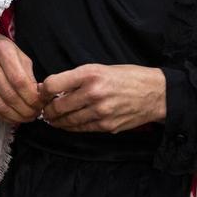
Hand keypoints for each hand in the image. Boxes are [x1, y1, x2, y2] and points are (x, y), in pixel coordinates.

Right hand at [0, 33, 44, 123]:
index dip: (32, 98)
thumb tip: (38, 96)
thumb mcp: (18, 54)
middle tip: (35, 114)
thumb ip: (28, 74)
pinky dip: (3, 116)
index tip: (40, 104)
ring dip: (16, 116)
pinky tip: (12, 117)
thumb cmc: (0, 48)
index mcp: (3, 52)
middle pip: (10, 96)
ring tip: (26, 118)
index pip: (20, 82)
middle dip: (26, 110)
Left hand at [39, 64, 166, 132]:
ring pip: (68, 120)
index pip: (53, 84)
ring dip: (57, 121)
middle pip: (58, 105)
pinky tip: (67, 124)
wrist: (155, 93)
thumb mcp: (101, 68)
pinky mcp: (107, 126)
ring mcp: (100, 111)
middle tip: (44, 110)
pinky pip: (82, 128)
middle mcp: (93, 92)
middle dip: (48, 109)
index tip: (42, 93)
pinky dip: (71, 127)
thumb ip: (77, 77)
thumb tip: (52, 87)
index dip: (43, 90)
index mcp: (90, 73)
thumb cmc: (127, 77)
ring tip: (53, 118)